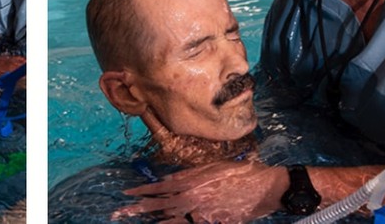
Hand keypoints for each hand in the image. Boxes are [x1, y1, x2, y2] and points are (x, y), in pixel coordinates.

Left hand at [114, 160, 284, 223]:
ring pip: (171, 220)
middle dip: (138, 209)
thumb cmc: (239, 173)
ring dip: (154, 221)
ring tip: (136, 221)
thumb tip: (166, 181)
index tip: (125, 193)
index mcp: (191, 182)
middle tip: (120, 213)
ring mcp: (201, 214)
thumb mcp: (211, 167)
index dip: (141, 190)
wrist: (265, 187)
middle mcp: (192, 199)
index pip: (158, 188)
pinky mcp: (212, 223)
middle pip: (159, 206)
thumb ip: (187, 175)